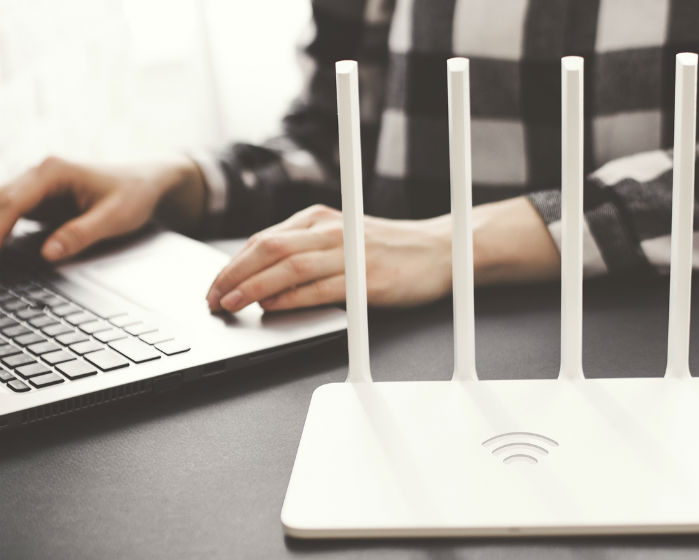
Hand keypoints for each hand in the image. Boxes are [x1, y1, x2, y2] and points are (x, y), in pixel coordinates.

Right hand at [0, 155, 204, 260]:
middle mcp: (39, 173)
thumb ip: (80, 234)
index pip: (13, 202)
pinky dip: (2, 228)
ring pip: (2, 205)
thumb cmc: (134, 194)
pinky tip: (2, 248)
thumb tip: (49, 253)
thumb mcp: (114, 217)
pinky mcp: (39, 198)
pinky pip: (11, 213)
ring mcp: (37, 185)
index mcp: (53, 171)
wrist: (148, 181)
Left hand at [206, 204, 453, 311]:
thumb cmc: (390, 249)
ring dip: (252, 287)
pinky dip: (290, 298)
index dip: (232, 264)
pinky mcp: (366, 280)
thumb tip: (263, 280)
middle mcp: (331, 231)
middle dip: (232, 276)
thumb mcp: (343, 238)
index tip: (213, 285)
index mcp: (320, 219)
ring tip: (231, 304)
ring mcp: (350, 254)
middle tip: (212, 299)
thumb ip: (307, 251)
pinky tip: (271, 308)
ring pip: (287, 267)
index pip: (264, 239)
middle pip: (268, 249)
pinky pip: (319, 288)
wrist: (440, 251)